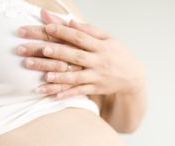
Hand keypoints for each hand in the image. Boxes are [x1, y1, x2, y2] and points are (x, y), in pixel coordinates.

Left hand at [17, 9, 145, 97]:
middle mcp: (98, 61)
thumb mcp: (108, 38)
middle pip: (75, 56)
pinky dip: (67, 94)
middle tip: (42, 50)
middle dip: (58, 53)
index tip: (47, 27)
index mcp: (100, 46)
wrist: (132, 76)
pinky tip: (54, 95)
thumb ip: (89, 30)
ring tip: (44, 76)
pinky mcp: (95, 89)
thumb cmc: (117, 54)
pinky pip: (80, 92)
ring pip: (76, 77)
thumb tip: (70, 22)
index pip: (79, 37)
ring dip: (60, 77)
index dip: (63, 32)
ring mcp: (96, 77)